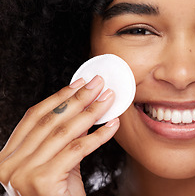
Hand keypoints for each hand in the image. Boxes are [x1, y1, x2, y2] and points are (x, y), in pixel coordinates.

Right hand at [0, 76, 119, 195]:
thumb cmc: (60, 193)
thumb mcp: (58, 160)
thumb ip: (63, 137)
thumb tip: (82, 106)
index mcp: (8, 156)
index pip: (34, 117)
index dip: (58, 97)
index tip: (79, 83)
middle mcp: (9, 164)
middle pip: (49, 121)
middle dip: (78, 99)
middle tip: (98, 85)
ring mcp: (22, 173)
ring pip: (64, 132)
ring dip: (90, 112)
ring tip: (108, 100)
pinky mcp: (41, 181)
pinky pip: (76, 150)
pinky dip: (98, 136)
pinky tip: (112, 126)